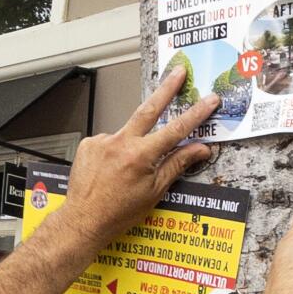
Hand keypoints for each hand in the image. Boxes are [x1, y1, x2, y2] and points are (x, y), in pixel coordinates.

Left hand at [57, 64, 218, 245]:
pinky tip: (110, 170)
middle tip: (179, 72)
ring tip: (123, 172)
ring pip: (127, 133)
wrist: (83, 220)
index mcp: (140, 156)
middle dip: (167, 88)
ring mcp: (102, 141)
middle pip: (149, 109)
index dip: (196, 114)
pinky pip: (109, 141)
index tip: (208, 100)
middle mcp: (120, 143)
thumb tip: (199, 150)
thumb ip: (177, 165)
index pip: (175, 129)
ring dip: (132, 145)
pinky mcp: (89, 144)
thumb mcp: (154, 191)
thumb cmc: (117, 213)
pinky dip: (114, 152)